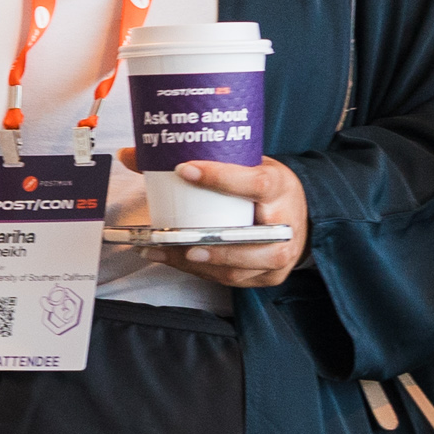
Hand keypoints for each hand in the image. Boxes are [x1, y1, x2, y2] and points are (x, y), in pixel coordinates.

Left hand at [135, 150, 309, 286]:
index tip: (183, 170)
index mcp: (279, 187)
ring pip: (237, 266)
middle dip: (209, 240)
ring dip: (196, 261)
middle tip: (174, 236)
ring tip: (162, 251)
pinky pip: (231, 278)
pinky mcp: (269, 275)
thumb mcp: (245, 165)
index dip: (220, 178)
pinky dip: (200, 271)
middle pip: (249, 237)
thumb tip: (132, 154)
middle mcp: (284, 224)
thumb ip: (199, 159)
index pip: (254, 182)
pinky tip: (174, 260)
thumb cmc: (268, 189)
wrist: (301, 216)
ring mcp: (279, 255)